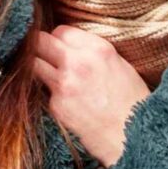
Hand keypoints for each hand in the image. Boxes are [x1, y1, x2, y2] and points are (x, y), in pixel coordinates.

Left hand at [29, 25, 149, 167]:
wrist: (134, 138)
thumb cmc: (133, 103)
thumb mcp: (120, 66)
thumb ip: (93, 53)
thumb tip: (71, 48)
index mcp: (98, 49)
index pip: (61, 31)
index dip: (58, 39)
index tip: (60, 47)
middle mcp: (78, 62)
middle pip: (40, 41)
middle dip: (40, 48)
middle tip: (45, 57)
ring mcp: (64, 83)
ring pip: (33, 64)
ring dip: (38, 68)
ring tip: (49, 76)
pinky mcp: (56, 105)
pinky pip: (43, 92)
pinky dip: (50, 94)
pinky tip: (65, 102)